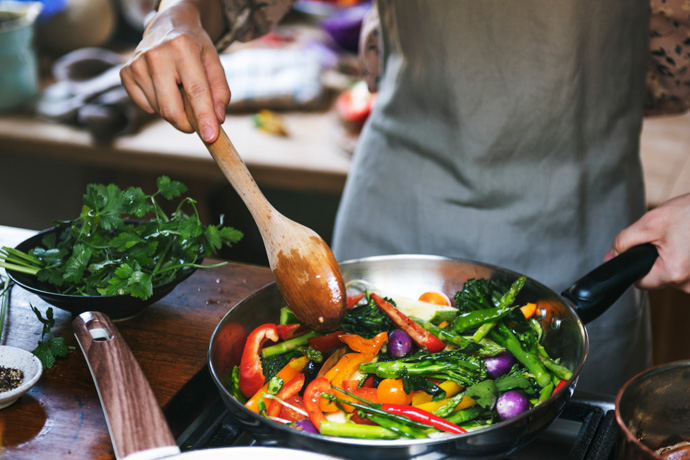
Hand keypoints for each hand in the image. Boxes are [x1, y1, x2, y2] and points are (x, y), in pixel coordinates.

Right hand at [119, 1, 228, 141]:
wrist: (168, 25)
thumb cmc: (195, 47)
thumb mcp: (214, 62)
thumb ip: (220, 91)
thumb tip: (217, 119)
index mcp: (183, 48)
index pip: (195, 91)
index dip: (203, 117)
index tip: (211, 138)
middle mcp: (156, 55)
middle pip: (171, 109)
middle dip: (187, 123)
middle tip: (197, 122)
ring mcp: (137, 64)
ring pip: (159, 110)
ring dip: (174, 110)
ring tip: (179, 89)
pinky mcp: (126, 73)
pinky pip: (145, 106)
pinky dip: (158, 105)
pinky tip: (164, 87)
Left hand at [606, 192, 689, 292]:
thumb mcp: (650, 222)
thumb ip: (625, 242)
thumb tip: (611, 257)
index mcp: (674, 273)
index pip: (640, 283)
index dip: (636, 266)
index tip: (643, 252)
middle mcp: (689, 283)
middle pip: (658, 279)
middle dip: (656, 260)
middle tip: (665, 239)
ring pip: (672, 275)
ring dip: (671, 259)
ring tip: (680, 239)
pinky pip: (685, 272)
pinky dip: (683, 259)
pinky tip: (687, 244)